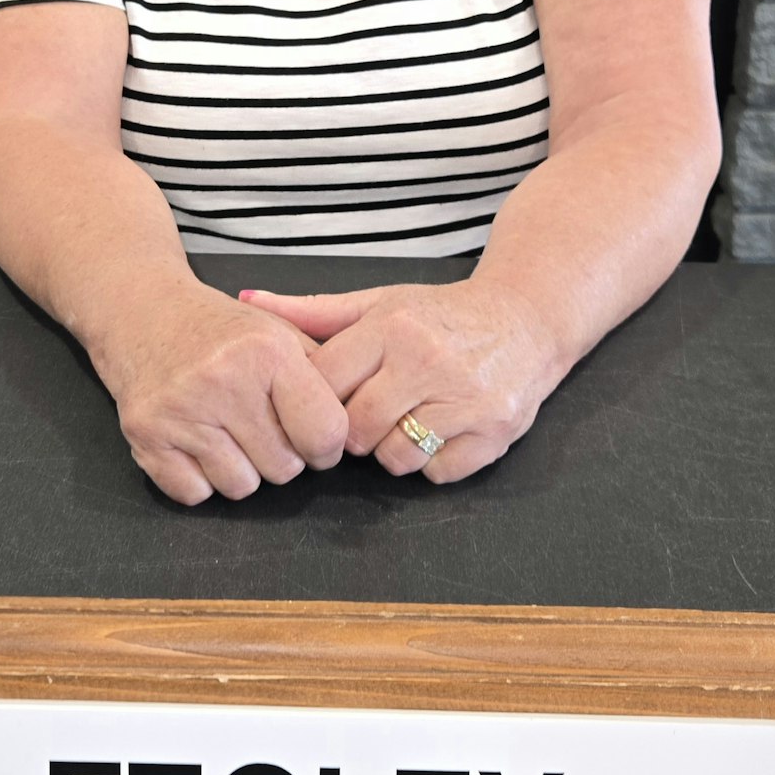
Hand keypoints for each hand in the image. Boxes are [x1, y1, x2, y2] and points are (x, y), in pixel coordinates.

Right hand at [92, 278, 350, 505]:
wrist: (144, 311)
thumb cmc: (223, 329)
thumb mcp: (281, 333)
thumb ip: (324, 376)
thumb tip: (360, 427)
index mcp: (267, 353)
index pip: (325, 435)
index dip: (326, 445)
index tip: (314, 436)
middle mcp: (223, 381)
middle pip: (285, 469)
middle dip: (282, 455)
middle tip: (262, 425)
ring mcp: (180, 411)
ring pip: (241, 488)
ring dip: (242, 469)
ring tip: (229, 431)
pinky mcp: (146, 436)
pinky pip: (195, 494)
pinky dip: (200, 478)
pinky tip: (197, 441)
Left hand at [238, 280, 564, 484]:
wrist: (527, 318)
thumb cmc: (440, 315)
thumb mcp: (379, 303)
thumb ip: (314, 312)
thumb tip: (247, 301)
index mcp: (391, 328)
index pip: (324, 387)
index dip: (319, 402)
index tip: (330, 399)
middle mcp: (428, 361)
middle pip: (355, 431)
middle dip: (355, 431)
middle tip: (371, 413)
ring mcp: (465, 400)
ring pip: (394, 459)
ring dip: (392, 450)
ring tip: (407, 419)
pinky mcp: (495, 433)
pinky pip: (437, 473)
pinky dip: (433, 461)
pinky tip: (442, 429)